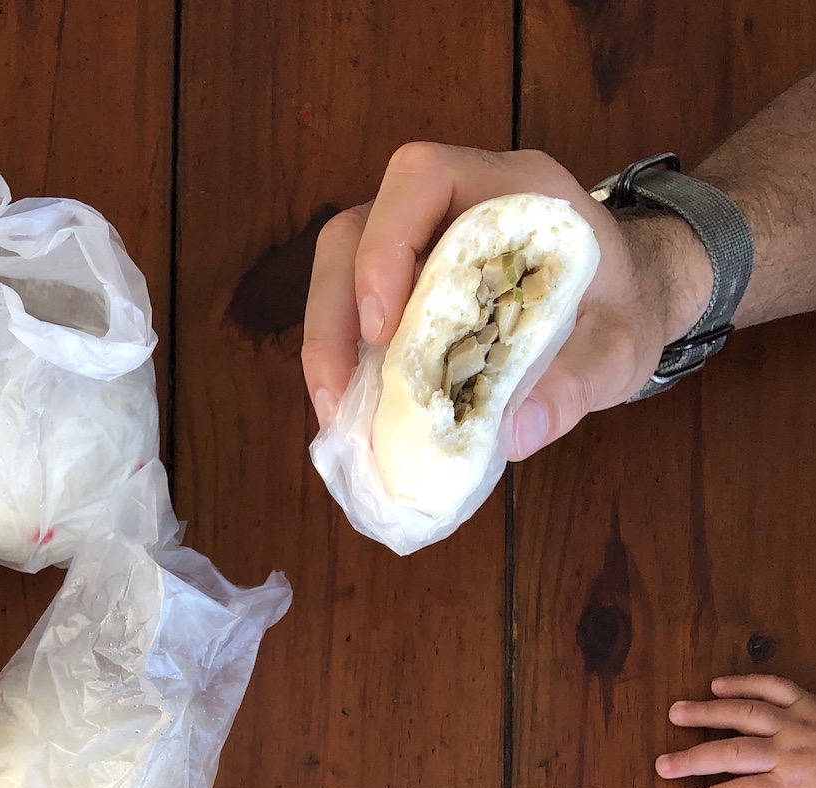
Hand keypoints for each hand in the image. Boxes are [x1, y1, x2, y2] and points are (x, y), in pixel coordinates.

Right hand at [301, 143, 712, 457]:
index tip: (384, 327)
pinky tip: (353, 409)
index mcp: (511, 190)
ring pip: (341, 268)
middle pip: (358, 228)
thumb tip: (512, 437)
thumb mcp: (620, 347)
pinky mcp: (405, 286)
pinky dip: (344, 359)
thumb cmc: (625, 306)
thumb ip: (578, 383)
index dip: (386, 245)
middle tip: (341, 392)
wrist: (630, 299)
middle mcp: (454, 204)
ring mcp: (421, 243)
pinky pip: (354, 309)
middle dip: (336, 311)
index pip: (422, 178)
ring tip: (338, 410)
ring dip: (328, 339)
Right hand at [655, 676, 815, 787]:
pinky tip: (719, 684)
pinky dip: (746, 682)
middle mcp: (789, 751)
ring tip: (676, 713)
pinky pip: (774, 686)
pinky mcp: (809, 702)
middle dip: (692, 759)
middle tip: (662, 764)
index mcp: (793, 786)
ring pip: (744, 713)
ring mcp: (798, 722)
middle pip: (730, 753)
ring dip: (707, 712)